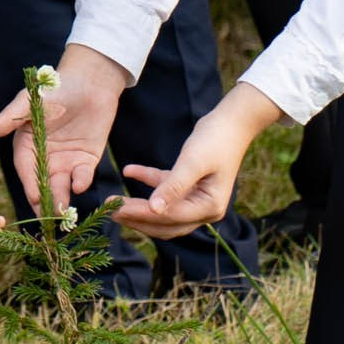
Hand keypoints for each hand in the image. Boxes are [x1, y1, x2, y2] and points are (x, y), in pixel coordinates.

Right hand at [0, 45, 127, 212]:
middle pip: (43, 184)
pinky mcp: (86, 160)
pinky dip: (81, 182)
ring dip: (62, 199)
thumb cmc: (55, 88)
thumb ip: (10, 118)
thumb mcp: (29, 102)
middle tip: (48, 220)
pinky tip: (79, 185)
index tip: (33, 198)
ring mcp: (65, 161)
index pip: (26, 171)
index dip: (30, 185)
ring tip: (63, 213)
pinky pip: (82, 176)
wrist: (90, 81)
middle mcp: (44, 158)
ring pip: (62, 186)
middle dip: (45, 202)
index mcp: (26, 147)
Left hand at [115, 82, 279, 239]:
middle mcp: (205, 209)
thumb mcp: (192, 162)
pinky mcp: (192, 185)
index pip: (168, 216)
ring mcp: (199, 199)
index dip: (140, 214)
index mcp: (209, 207)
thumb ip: (172, 186)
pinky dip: (149, 181)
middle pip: (165, 222)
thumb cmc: (215, 139)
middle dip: (137, 218)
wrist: (234, 120)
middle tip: (109, 211)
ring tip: (114, 200)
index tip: (114, 209)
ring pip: (163, 211)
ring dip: (140, 207)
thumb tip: (153, 210)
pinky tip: (130, 170)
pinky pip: (166, 189)